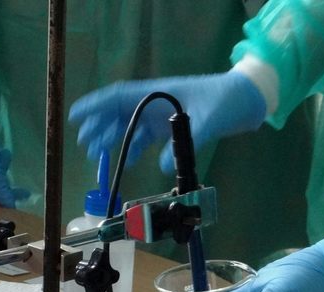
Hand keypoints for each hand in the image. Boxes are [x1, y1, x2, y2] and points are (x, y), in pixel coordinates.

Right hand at [68, 71, 266, 172]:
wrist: (247, 100)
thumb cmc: (227, 101)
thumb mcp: (208, 121)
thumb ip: (185, 143)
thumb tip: (162, 166)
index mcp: (157, 93)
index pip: (118, 97)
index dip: (95, 106)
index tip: (76, 117)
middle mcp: (154, 103)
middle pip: (118, 113)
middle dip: (98, 126)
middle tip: (83, 144)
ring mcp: (160, 115)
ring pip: (128, 127)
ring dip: (111, 139)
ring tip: (96, 154)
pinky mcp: (169, 128)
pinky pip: (144, 139)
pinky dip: (132, 149)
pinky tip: (125, 162)